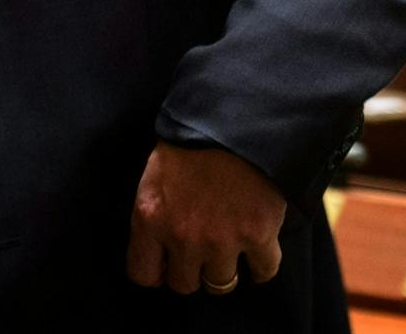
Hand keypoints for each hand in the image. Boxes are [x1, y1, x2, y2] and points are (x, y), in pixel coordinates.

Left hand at [125, 142, 285, 294]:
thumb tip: (157, 241)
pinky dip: (263, 265)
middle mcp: (183, 237)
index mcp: (150, 218)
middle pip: (184, 285)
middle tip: (201, 253)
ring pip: (221, 285)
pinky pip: (263, 272)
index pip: (143, 274)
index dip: (156, 272)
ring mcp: (221, 241)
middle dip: (192, 271)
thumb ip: (155, 210)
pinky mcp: (258, 238)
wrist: (236, 121)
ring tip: (229, 249)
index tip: (167, 264)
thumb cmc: (191, 140)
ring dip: (225, 269)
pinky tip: (259, 249)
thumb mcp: (156, 173)